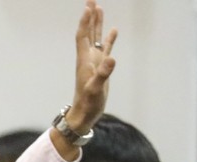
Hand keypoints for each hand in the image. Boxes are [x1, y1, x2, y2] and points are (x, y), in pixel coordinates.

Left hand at [65, 0, 117, 132]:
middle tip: (91, 0)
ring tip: (99, 8)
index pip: (83, 36)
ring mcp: (95, 62)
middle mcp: (88, 58)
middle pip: (88, 32)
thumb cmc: (87, 103)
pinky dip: (109, 39)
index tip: (88, 6)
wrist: (84, 114)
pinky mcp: (101, 67)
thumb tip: (112, 58)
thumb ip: (103, 74)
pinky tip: (114, 30)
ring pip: (96, 37)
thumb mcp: (95, 89)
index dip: (85, 21)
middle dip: (89, 16)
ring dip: (97, 23)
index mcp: (84, 60)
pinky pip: (106, 48)